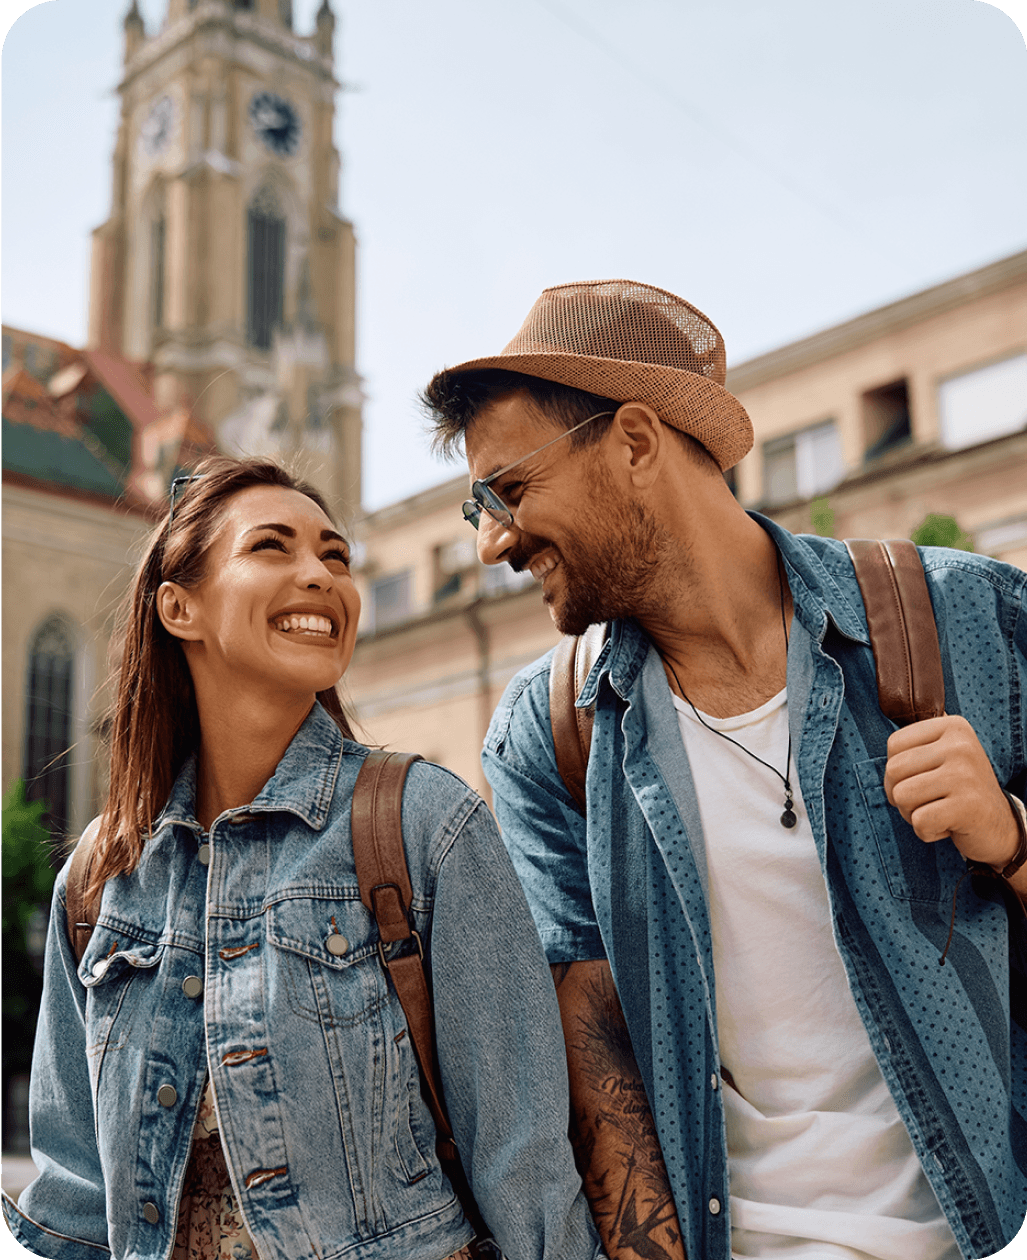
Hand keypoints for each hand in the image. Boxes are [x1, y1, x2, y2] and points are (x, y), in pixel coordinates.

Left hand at [883, 715, 1018, 870]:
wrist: (999, 825)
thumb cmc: (960, 789)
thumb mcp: (945, 754)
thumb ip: (920, 738)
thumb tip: (894, 699)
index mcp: (953, 726)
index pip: (894, 744)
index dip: (896, 771)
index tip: (920, 779)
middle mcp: (961, 746)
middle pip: (893, 770)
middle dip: (900, 794)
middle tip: (927, 800)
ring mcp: (966, 775)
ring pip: (902, 796)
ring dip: (912, 814)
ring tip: (938, 811)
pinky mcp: (967, 806)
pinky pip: (919, 821)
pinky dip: (927, 831)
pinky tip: (948, 825)